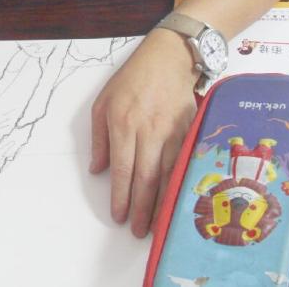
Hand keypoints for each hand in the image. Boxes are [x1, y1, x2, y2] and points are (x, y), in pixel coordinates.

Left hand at [89, 28, 197, 236]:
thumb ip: (100, 139)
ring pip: (167, 175)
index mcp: (123, 124)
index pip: (122, 170)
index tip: (118, 216)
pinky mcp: (189, 130)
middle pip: (145, 178)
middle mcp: (149, 130)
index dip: (120, 196)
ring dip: (161, 203)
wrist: (169, 57)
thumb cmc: (132, 79)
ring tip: (156, 224)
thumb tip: (98, 170)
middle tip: (138, 231)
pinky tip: (176, 200)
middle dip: (141, 209)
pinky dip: (179, 185)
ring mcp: (172, 131)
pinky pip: (183, 164)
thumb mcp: (103, 103)